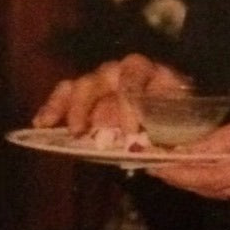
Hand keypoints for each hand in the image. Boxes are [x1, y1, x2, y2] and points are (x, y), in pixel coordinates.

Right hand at [33, 54, 186, 135]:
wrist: (186, 112)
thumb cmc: (186, 119)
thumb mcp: (187, 126)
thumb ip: (173, 139)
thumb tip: (155, 158)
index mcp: (154, 74)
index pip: (135, 79)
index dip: (128, 104)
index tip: (129, 131)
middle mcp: (126, 71)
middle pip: (101, 77)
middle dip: (89, 104)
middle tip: (83, 131)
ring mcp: (107, 80)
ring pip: (81, 84)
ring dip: (67, 106)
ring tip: (57, 128)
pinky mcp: (92, 94)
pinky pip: (67, 93)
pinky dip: (54, 107)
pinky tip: (42, 123)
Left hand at [154, 98, 229, 206]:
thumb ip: (226, 137)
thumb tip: (191, 150)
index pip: (214, 177)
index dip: (182, 174)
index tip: (155, 167)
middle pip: (213, 190)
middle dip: (181, 179)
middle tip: (152, 166)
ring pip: (220, 193)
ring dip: (194, 182)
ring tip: (167, 168)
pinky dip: (212, 182)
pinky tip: (195, 171)